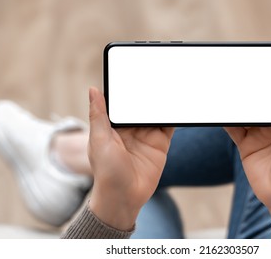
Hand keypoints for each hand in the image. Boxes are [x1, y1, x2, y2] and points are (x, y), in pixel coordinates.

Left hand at [87, 87, 173, 230]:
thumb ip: (99, 114)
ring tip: (170, 83)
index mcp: (114, 125)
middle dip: (148, 93)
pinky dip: (173, 115)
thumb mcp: (99, 140)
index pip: (123, 102)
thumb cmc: (106, 171)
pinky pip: (168, 126)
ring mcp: (147, 136)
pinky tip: (177, 104)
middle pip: (141, 106)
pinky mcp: (160, 144)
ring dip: (162, 102)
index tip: (135, 73)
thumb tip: (93, 89)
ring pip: (156, 113)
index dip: (128, 89)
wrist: (124, 197)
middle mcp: (131, 129)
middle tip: (156, 74)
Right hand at [225, 83, 270, 234]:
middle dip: (249, 97)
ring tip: (226, 95)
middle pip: (259, 107)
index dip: (268, 88)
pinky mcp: (246, 147)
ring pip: (246, 117)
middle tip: (237, 82)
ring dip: (237, 108)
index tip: (258, 74)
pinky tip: (222, 113)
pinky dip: (228, 122)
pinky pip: (235, 131)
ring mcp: (259, 137)